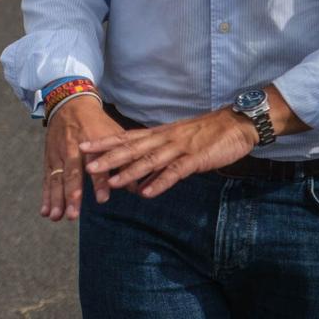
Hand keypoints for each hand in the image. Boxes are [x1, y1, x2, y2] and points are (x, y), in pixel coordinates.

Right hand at [40, 94, 120, 221]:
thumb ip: (124, 160)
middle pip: (72, 174)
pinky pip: (47, 179)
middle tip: (73, 215)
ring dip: (56, 199)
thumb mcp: (114, 135)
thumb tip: (135, 187)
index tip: (103, 199)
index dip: (100, 181)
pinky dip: (45, 196)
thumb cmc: (97, 123)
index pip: (97, 164)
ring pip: (56, 178)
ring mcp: (59, 154)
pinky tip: (46, 212)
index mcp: (92, 142)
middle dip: (72, 195)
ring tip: (56, 217)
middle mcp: (73, 149)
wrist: (69, 104)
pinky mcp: (49, 159)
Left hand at [79, 108, 258, 198]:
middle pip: (131, 149)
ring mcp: (179, 148)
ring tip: (111, 183)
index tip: (82, 146)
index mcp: (159, 134)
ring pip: (149, 161)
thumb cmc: (206, 134)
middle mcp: (164, 139)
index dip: (104, 142)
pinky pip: (175, 172)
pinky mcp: (195, 159)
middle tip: (86, 166)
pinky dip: (160, 182)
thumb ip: (159, 156)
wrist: (236, 124)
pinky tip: (147, 193)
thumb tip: (141, 175)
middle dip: (108, 158)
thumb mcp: (177, 142)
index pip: (126, 137)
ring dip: (129, 172)